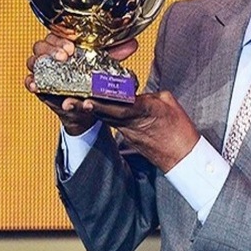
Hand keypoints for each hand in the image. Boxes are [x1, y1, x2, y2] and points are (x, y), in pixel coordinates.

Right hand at [25, 34, 138, 134]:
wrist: (87, 105)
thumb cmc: (93, 79)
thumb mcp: (105, 64)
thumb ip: (116, 53)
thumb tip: (133, 43)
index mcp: (64, 45)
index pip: (56, 34)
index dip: (61, 38)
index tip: (72, 46)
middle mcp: (51, 56)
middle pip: (41, 45)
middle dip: (51, 48)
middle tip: (64, 56)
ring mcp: (43, 71)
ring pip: (33, 60)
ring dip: (40, 61)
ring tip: (52, 65)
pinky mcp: (40, 87)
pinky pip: (29, 82)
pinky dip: (31, 82)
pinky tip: (36, 84)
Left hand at [81, 91, 199, 172]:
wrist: (183, 156)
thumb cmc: (180, 130)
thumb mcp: (170, 102)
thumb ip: (151, 94)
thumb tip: (138, 93)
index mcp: (145, 111)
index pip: (120, 106)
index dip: (103, 103)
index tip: (86, 100)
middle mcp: (132, 123)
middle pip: (106, 112)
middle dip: (86, 106)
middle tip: (68, 102)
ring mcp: (128, 132)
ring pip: (106, 117)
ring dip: (90, 110)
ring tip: (72, 102)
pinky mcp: (128, 137)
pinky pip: (112, 122)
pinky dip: (102, 113)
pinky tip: (92, 107)